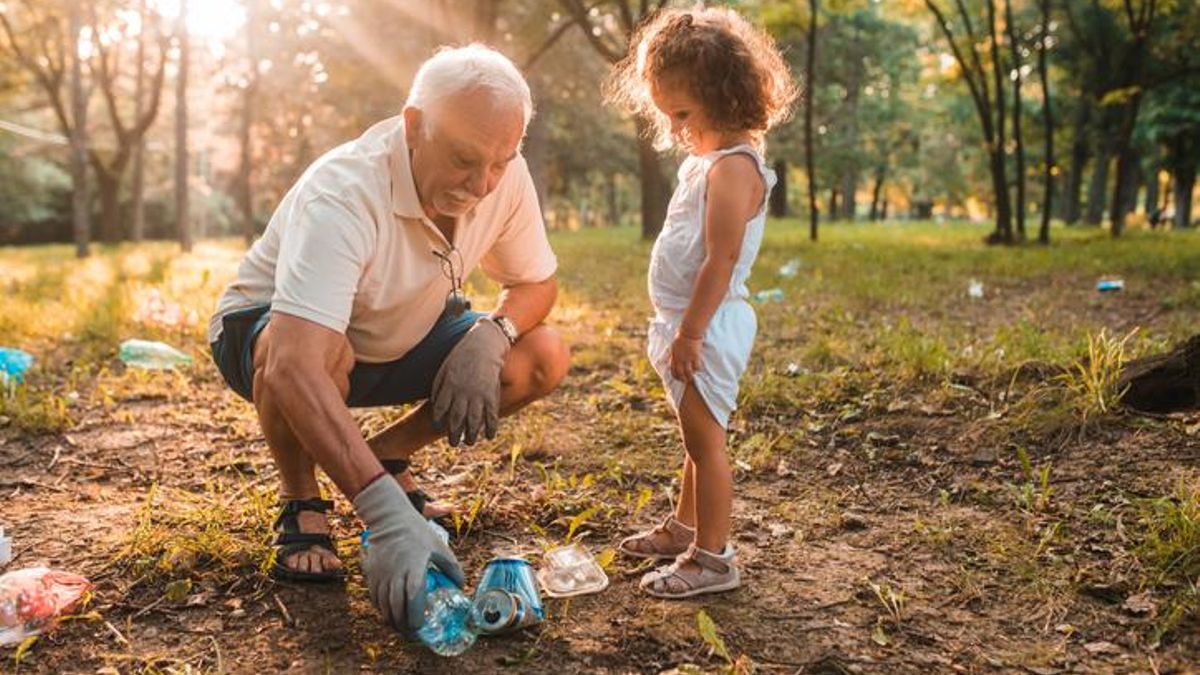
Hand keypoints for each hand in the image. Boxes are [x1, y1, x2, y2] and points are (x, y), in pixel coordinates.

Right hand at [353, 476, 464, 631]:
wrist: (389, 519)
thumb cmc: (417, 532)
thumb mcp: (439, 546)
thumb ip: (451, 567)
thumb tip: (461, 585)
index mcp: (414, 567)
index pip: (413, 599)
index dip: (415, 616)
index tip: (421, 626)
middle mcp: (395, 574)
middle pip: (396, 609)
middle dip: (404, 626)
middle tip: (413, 633)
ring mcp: (381, 575)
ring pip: (384, 607)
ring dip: (393, 621)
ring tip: (402, 627)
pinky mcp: (371, 574)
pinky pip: (375, 599)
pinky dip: (383, 610)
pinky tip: (391, 613)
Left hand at [430, 318, 510, 445]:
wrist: (484, 344)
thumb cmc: (462, 355)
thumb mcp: (445, 367)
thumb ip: (439, 386)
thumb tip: (435, 403)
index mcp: (449, 386)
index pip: (441, 408)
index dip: (439, 419)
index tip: (438, 426)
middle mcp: (463, 393)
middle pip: (457, 418)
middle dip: (455, 433)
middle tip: (454, 443)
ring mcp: (478, 394)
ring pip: (474, 420)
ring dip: (472, 433)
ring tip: (470, 442)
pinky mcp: (492, 394)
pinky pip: (491, 414)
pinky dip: (490, 427)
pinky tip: (489, 436)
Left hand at [669, 331, 703, 382]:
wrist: (689, 332)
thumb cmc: (681, 337)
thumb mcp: (673, 347)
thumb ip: (673, 354)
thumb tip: (671, 359)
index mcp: (674, 357)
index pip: (672, 370)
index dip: (675, 376)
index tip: (678, 378)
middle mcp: (680, 359)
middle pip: (680, 373)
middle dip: (682, 379)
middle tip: (686, 381)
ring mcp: (687, 358)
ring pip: (688, 372)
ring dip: (690, 377)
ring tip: (692, 378)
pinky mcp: (695, 356)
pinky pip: (697, 367)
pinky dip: (698, 369)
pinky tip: (699, 368)